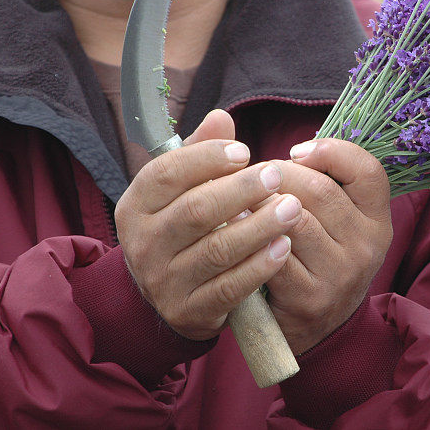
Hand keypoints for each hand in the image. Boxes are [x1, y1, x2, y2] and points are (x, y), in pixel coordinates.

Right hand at [114, 110, 303, 340]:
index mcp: (137, 206)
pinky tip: (284, 247)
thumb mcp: (181, 190)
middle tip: (277, 176)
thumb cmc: (183, 229)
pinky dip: (259, 267)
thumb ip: (200, 153)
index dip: (206, 159)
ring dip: (259, 227)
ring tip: (292, 208)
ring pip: (216, 250)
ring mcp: (164, 281)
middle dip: (240, 191)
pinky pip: (229, 288)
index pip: (167, 174)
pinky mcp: (189, 312)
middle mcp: (143, 244)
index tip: (245, 151)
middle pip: (196, 211)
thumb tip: (221, 117)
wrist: (168, 297)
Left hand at [261, 138, 392, 354]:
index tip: (297, 151)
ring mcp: (341, 274)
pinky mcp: (310, 298)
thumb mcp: (337, 223)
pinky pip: (274, 253)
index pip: (368, 171)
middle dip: (278, 174)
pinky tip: (234, 227)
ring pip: (295, 218)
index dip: (331, 151)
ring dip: (260, 203)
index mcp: (377, 221)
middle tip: (254, 176)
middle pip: (321, 189)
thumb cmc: (318, 260)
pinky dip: (249, 235)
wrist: (318, 331)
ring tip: (242, 199)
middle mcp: (367, 247)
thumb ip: (326, 180)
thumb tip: (295, 148)